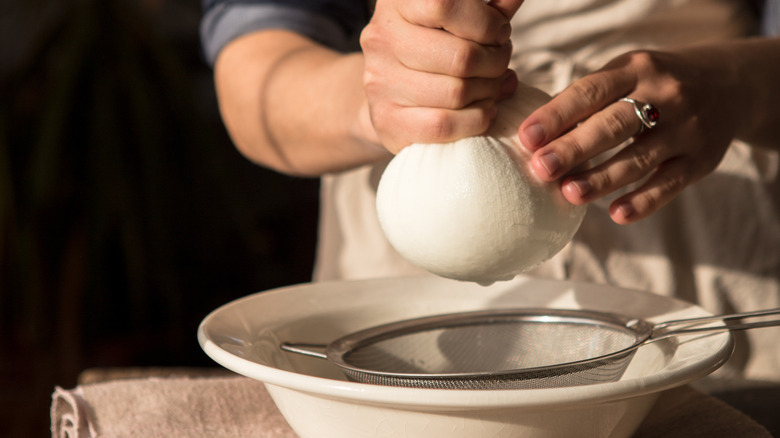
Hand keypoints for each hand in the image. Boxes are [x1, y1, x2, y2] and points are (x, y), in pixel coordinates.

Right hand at [361, 0, 524, 152]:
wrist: (388, 91)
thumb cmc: (431, 48)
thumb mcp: (456, 22)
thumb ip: (487, 11)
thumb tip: (515, 0)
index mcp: (396, 5)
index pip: (443, 6)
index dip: (485, 23)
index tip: (500, 32)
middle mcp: (381, 40)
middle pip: (460, 57)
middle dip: (495, 62)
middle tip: (500, 63)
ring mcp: (380, 83)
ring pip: (456, 93)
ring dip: (489, 92)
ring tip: (492, 86)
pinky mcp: (387, 121)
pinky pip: (444, 125)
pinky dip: (476, 119)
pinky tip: (483, 110)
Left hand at [518, 49, 745, 223]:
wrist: (729, 85)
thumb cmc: (653, 85)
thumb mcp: (626, 75)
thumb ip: (586, 100)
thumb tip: (533, 137)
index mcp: (636, 69)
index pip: (590, 91)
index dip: (557, 115)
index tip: (527, 138)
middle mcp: (665, 95)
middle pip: (613, 125)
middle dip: (574, 148)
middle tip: (541, 168)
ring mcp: (687, 128)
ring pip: (639, 158)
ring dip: (602, 178)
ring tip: (569, 194)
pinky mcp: (702, 159)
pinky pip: (669, 184)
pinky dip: (643, 201)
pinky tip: (616, 214)